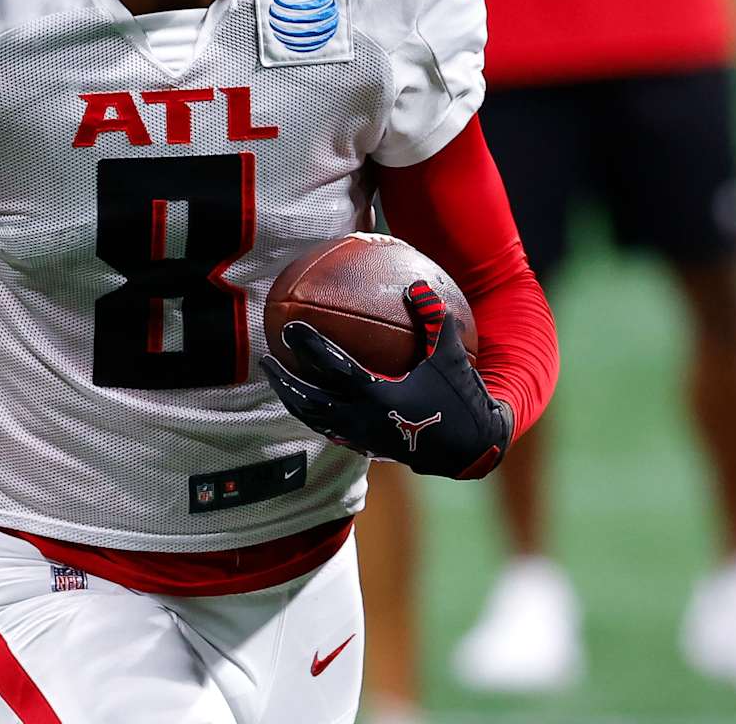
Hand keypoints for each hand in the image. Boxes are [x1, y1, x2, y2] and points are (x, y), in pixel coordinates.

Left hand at [261, 281, 513, 478]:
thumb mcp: (450, 356)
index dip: (308, 346)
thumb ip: (433, 319)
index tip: (289, 328)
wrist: (470, 450)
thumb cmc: (461, 399)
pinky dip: (314, 415)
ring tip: (279, 382)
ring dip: (293, 400)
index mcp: (378, 396)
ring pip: (315, 420)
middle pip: (309, 401)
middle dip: (284, 381)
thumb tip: (415, 285)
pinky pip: (330, 430)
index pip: (332, 368)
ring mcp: (362, 437)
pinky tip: (310, 402)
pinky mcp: (366, 448)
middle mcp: (362, 419)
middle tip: (265, 360)